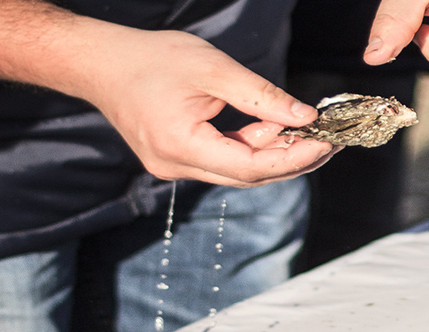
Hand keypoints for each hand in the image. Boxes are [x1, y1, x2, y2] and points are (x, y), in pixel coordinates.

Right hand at [78, 28, 339, 186]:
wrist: (100, 62)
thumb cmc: (150, 58)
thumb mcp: (213, 68)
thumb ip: (260, 96)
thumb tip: (303, 116)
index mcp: (182, 147)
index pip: (251, 167)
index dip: (294, 158)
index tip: (326, 143)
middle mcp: (176, 167)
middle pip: (248, 176)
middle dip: (291, 160)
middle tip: (328, 141)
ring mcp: (173, 167)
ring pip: (237, 170)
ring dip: (272, 152)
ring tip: (303, 129)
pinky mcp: (175, 159)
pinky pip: (223, 160)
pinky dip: (250, 146)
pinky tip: (270, 127)